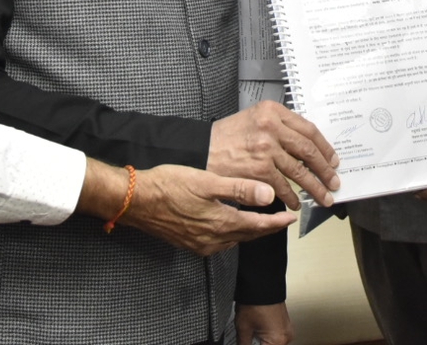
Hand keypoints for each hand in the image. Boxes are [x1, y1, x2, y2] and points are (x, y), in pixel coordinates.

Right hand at [78, 160, 295, 255]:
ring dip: (249, 232)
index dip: (277, 222)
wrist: (135, 200)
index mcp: (221, 222)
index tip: (290, 218)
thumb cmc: (168, 186)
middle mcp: (213, 239)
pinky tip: (229, 225)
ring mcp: (200, 244)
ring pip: (234, 240)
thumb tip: (268, 194)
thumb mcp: (207, 181)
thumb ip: (240, 189)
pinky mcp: (189, 243)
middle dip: (266, 228)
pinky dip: (231, 234)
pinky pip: (218, 242)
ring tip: (259, 222)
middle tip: (281, 221)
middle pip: (248, 235)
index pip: (258, 225)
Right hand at [209, 100, 340, 208]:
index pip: (308, 129)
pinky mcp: (259, 170)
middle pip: (308, 150)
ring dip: (314, 187)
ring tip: (323, 197)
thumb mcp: (254, 118)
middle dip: (325, 170)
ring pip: (300, 171)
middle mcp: (271, 127)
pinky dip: (291, 197)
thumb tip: (306, 145)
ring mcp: (266, 149)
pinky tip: (295, 202)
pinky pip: (283, 186)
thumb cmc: (226, 137)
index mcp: (272, 111)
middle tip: (334, 182)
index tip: (333, 159)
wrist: (201, 150)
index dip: (325, 147)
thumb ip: (279, 126)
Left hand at [236, 302, 294, 344]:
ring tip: (250, 339)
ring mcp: (287, 331)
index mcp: (278, 340)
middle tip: (246, 341)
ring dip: (261, 343)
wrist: (261, 282)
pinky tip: (255, 338)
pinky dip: (266, 340)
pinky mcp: (285, 325)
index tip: (245, 344)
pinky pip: (276, 339)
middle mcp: (286, 337)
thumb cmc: (255, 301)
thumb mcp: (243, 329)